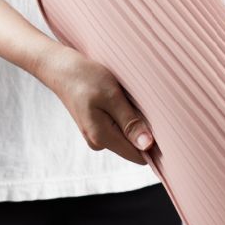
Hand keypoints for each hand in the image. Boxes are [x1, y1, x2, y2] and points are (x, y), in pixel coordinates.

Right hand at [36, 45, 154, 164]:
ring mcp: (97, 135)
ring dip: (134, 120)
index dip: (155, 145)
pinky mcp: (97, 127)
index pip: (139, 156)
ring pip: (128, 136)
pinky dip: (126, 115)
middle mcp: (99, 142)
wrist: (60, 68)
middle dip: (144, 130)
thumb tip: (147, 146)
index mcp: (103, 137)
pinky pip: (120, 127)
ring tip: (128, 99)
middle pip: (135, 147)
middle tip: (143, 104)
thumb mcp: (111, 96)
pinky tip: (121, 100)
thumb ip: (129, 122)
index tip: (163, 126)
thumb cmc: (85, 77)